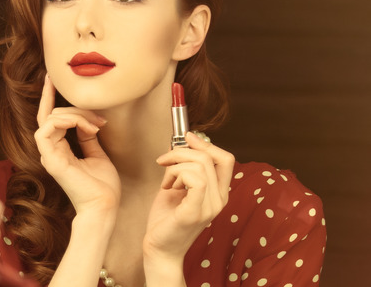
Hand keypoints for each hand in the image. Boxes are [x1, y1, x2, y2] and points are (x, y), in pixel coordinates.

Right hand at [34, 75, 119, 215]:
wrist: (104, 206)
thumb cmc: (102, 185)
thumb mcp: (97, 154)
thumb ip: (87, 136)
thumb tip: (85, 121)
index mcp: (58, 150)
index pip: (49, 117)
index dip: (48, 96)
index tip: (52, 78)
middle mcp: (50, 151)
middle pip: (53, 114)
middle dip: (77, 109)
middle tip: (100, 119)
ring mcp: (48, 155)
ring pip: (50, 118)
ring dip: (75, 115)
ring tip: (97, 125)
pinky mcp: (51, 159)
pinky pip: (48, 128)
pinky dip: (68, 121)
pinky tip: (86, 126)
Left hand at [143, 132, 234, 260]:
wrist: (159, 248)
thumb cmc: (166, 219)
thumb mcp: (174, 186)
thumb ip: (180, 167)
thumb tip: (178, 144)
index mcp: (218, 193)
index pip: (226, 159)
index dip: (206, 144)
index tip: (187, 137)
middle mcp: (219, 199)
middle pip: (209, 158)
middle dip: (181, 152)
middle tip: (163, 161)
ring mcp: (210, 207)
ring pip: (200, 166)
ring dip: (175, 167)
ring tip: (166, 182)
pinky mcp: (195, 212)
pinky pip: (196, 180)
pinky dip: (177, 175)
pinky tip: (168, 187)